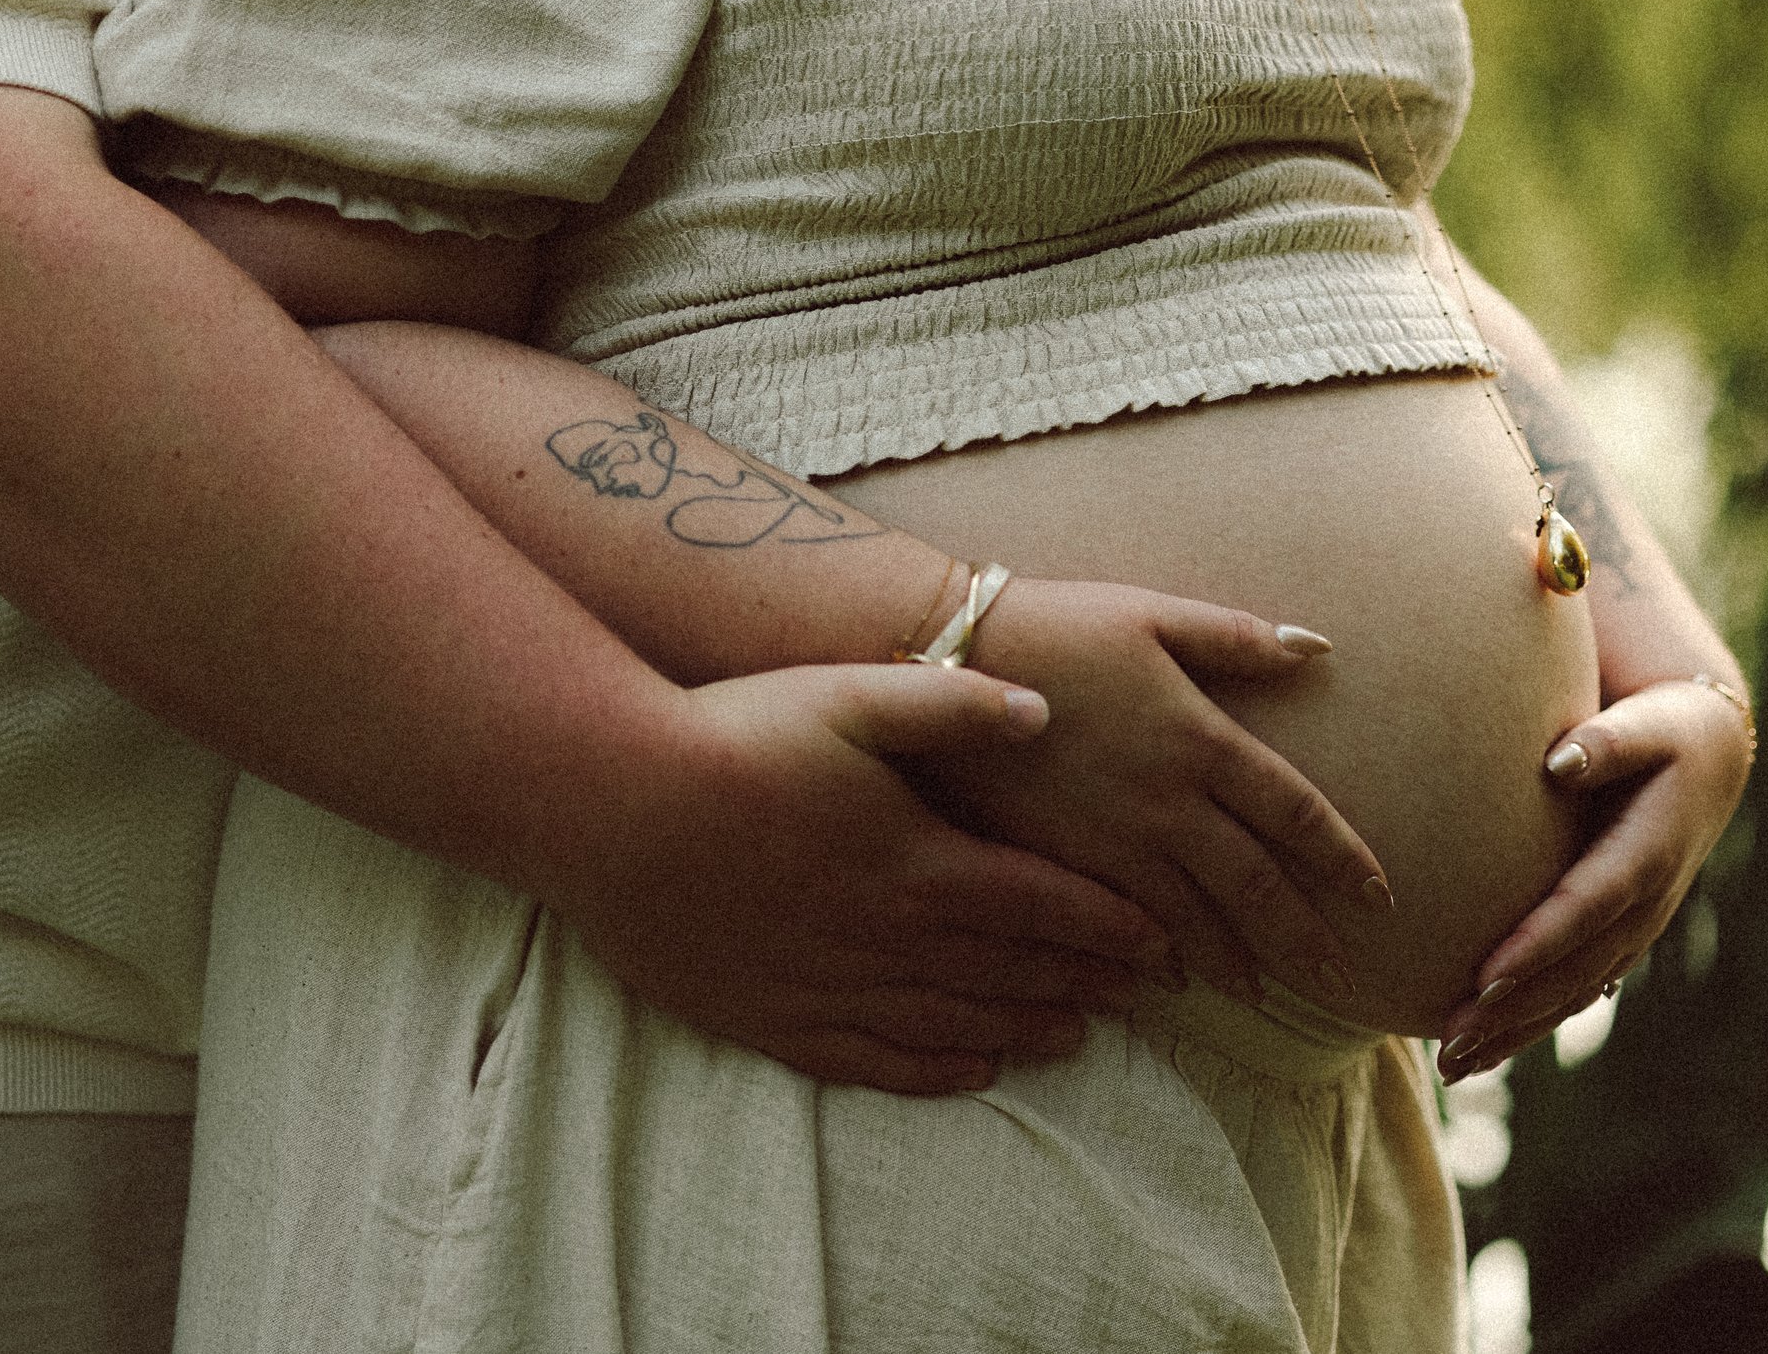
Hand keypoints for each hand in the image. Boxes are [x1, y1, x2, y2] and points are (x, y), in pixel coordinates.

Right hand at [542, 663, 1172, 1095]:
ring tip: (1077, 1035)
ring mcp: (830, 985)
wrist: (610, 805)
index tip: (1158, 942)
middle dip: (1083, 983)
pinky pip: (874, 1061)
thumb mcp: (852, 695)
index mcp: (918, 862)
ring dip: (1024, 1029)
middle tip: (1140, 997)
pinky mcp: (773, 1017)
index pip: (1043, 906)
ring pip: (954, 1025)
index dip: (1108, 927)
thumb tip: (1045, 712)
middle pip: (1010, 973)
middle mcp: (887, 938)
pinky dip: (936, 1071)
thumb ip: (954, 703)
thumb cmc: (731, 734)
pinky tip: (972, 1071)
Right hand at [923, 578, 1391, 1008]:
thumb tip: (1318, 648)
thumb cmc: (1056, 623)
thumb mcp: (1152, 613)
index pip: (1295, 812)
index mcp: (1202, 736)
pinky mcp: (1059, 861)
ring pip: (1191, 917)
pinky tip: (1168, 978)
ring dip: (1234, 961)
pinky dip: (1154, 956)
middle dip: (1302, 936)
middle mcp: (1168, 800)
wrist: (948, 657)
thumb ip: (1236, 636)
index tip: (1380, 898)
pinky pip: (1121, 925)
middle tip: (1340, 981)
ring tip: (1262, 996)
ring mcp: (1113, 839)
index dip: (1342, 858)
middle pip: (1255, 884)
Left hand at [1435, 676, 1752, 1079]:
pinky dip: (1529, 1024)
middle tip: (1450, 1041)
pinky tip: (1480, 1053)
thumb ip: (1608, 741)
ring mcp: (1634, 930)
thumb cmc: (1665, 732)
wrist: (1709, 759)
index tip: (1484, 977)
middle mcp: (1645, 905)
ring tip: (1451, 1067)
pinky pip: (1574, 992)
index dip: (1540, 944)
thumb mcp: (1647, 726)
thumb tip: (1560, 757)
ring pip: (1573, 994)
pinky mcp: (1619, 939)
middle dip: (1514, 1010)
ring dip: (1514, 1033)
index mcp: (1649, 853)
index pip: (1587, 905)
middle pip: (1575, 969)